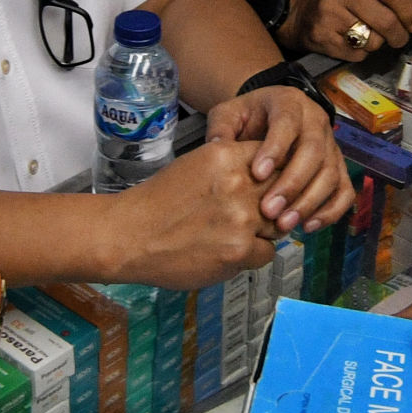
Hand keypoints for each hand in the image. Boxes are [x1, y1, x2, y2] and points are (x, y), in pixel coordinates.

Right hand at [106, 138, 275, 288]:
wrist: (128, 235)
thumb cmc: (158, 203)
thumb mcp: (197, 165)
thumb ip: (234, 167)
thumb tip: (268, 175)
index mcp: (226, 156)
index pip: (276, 158)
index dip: (276, 174)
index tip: (269, 185)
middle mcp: (237, 183)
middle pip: (283, 190)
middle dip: (273, 204)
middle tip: (251, 214)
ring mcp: (241, 218)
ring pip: (279, 224)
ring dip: (263, 232)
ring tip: (232, 234)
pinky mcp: (239, 250)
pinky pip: (268, 253)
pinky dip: (252, 256)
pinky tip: (227, 251)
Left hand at [205, 86, 349, 235]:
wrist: (268, 117)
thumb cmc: (248, 117)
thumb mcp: (229, 113)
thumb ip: (221, 128)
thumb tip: (217, 146)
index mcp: (289, 103)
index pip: (288, 123)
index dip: (275, 149)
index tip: (258, 174)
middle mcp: (316, 122)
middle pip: (314, 151)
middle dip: (292, 183)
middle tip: (269, 210)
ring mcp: (331, 145)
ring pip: (331, 173)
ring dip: (309, 202)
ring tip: (284, 224)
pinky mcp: (338, 168)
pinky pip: (344, 190)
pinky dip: (331, 211)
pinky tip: (308, 226)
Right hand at [291, 0, 411, 60]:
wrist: (305, 13)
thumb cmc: (349, 0)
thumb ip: (404, 4)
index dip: (410, 12)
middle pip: (387, 20)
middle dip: (400, 35)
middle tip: (399, 38)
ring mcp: (329, 13)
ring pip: (373, 40)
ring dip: (379, 44)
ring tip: (371, 36)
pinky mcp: (322, 36)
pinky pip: (358, 53)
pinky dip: (362, 53)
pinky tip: (354, 43)